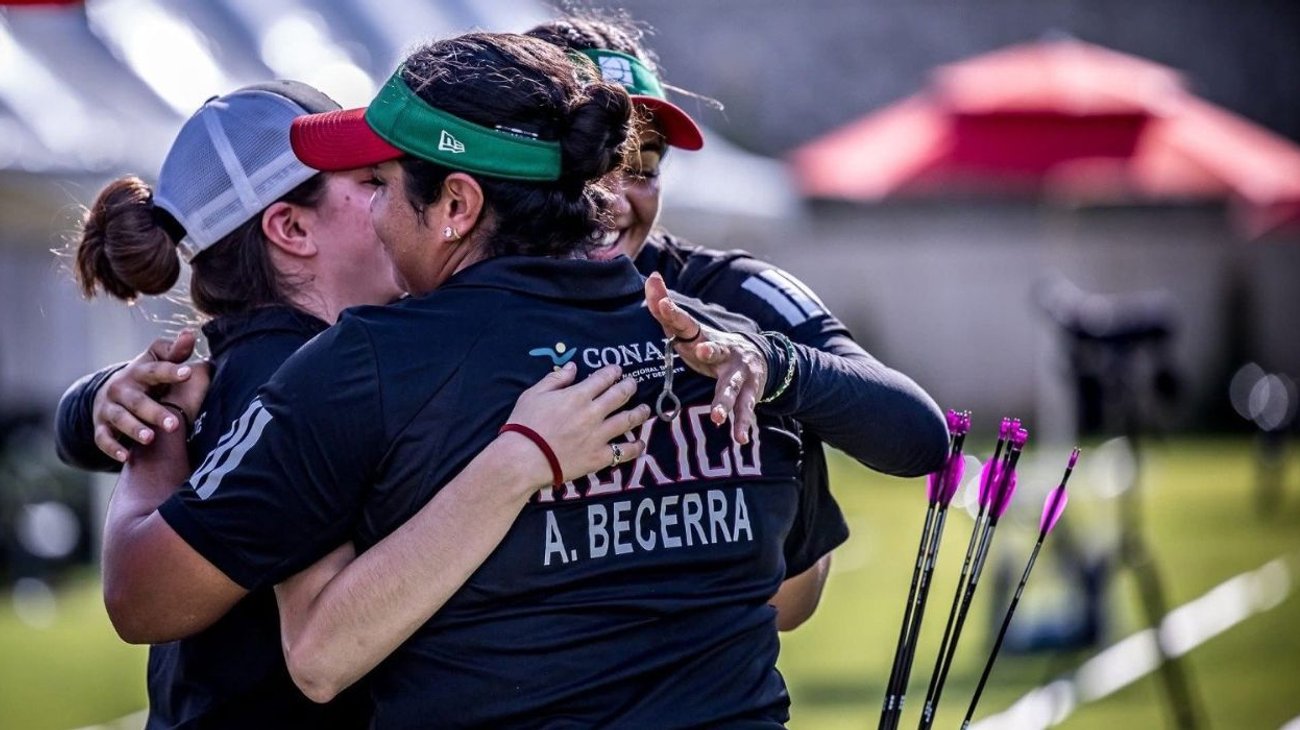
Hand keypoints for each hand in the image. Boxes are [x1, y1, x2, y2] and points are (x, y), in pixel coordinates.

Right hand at [93, 330, 204, 461]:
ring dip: (134, 429)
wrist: (112, 392)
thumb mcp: (158, 361)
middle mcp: (122, 388)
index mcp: (140, 371)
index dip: (171, 370)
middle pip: (138, 401)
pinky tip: (125, 457)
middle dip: (155, 412)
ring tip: (150, 438)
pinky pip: (103, 439)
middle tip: (174, 424)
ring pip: (120, 419)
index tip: (189, 372)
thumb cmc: (147, 376)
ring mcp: (109, 408)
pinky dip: (112, 448)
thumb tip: (190, 333)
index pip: (155, 370)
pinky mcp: (101, 426)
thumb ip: (176, 352)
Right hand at [498, 362, 652, 488]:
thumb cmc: (525, 424)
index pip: (603, 378)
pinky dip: (635, 447)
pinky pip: (623, 451)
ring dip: (639, 413)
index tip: (618, 370)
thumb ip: (556, 379)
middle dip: (629, 386)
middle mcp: (593, 413)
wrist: (523, 458)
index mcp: (577, 395)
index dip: (613, 372)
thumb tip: (572, 367)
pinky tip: (640, 443)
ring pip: (627, 421)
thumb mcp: (534, 394)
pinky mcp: (598, 457)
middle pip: (620, 395)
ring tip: (644, 409)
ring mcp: (598, 436)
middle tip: (633, 383)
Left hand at [644, 272, 765, 443]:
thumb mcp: (689, 330)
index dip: (672, 312)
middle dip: (710, 349)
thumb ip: (665, 309)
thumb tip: (651, 277)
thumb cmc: (709, 346)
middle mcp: (725, 351)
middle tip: (701, 350)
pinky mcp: (750, 392)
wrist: (757, 358)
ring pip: (731, 387)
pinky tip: (739, 439)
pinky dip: (742, 424)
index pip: (685, 323)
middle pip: (716, 349)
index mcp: (703, 336)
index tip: (661, 303)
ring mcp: (740, 373)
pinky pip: (745, 410)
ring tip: (718, 417)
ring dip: (725, 401)